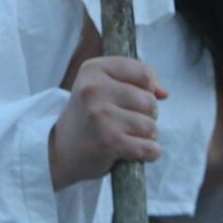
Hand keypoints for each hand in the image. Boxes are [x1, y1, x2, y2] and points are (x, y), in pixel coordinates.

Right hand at [48, 57, 168, 189]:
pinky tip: (132, 152)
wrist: (58, 151)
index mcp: (93, 69)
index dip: (148, 89)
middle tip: (125, 122)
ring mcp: (101, 115)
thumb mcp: (102, 87)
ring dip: (145, 136)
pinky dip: (149, 153)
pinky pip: (149, 147)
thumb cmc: (88, 117)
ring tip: (125, 136)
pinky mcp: (108, 141)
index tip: (134, 100)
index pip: (144, 73)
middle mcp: (94, 89)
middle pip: (150, 100)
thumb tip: (164, 93)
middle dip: (146, 115)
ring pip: (151, 125)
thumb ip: (136, 81)